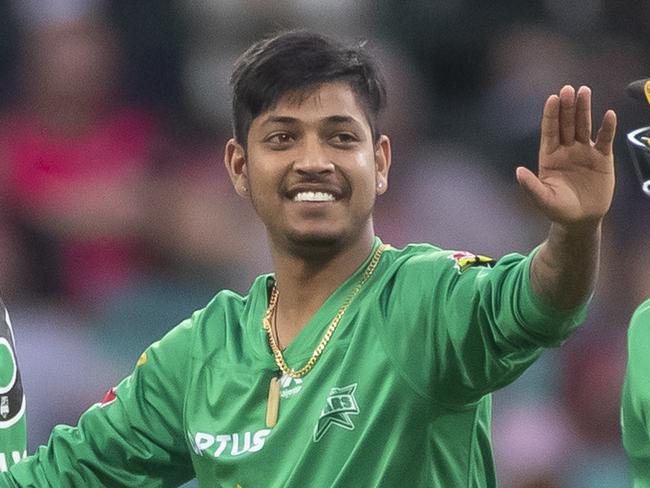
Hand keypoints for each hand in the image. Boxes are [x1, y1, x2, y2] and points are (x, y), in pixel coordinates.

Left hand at [516, 85, 615, 228]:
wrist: (581, 219)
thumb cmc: (558, 209)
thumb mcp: (543, 199)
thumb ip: (531, 185)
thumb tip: (518, 171)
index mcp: (549, 156)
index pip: (549, 131)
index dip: (551, 115)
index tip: (552, 98)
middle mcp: (566, 150)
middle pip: (567, 124)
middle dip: (566, 107)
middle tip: (568, 89)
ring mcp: (584, 152)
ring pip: (584, 126)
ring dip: (584, 110)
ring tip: (584, 91)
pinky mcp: (602, 158)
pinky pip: (605, 140)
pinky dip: (607, 128)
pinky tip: (609, 115)